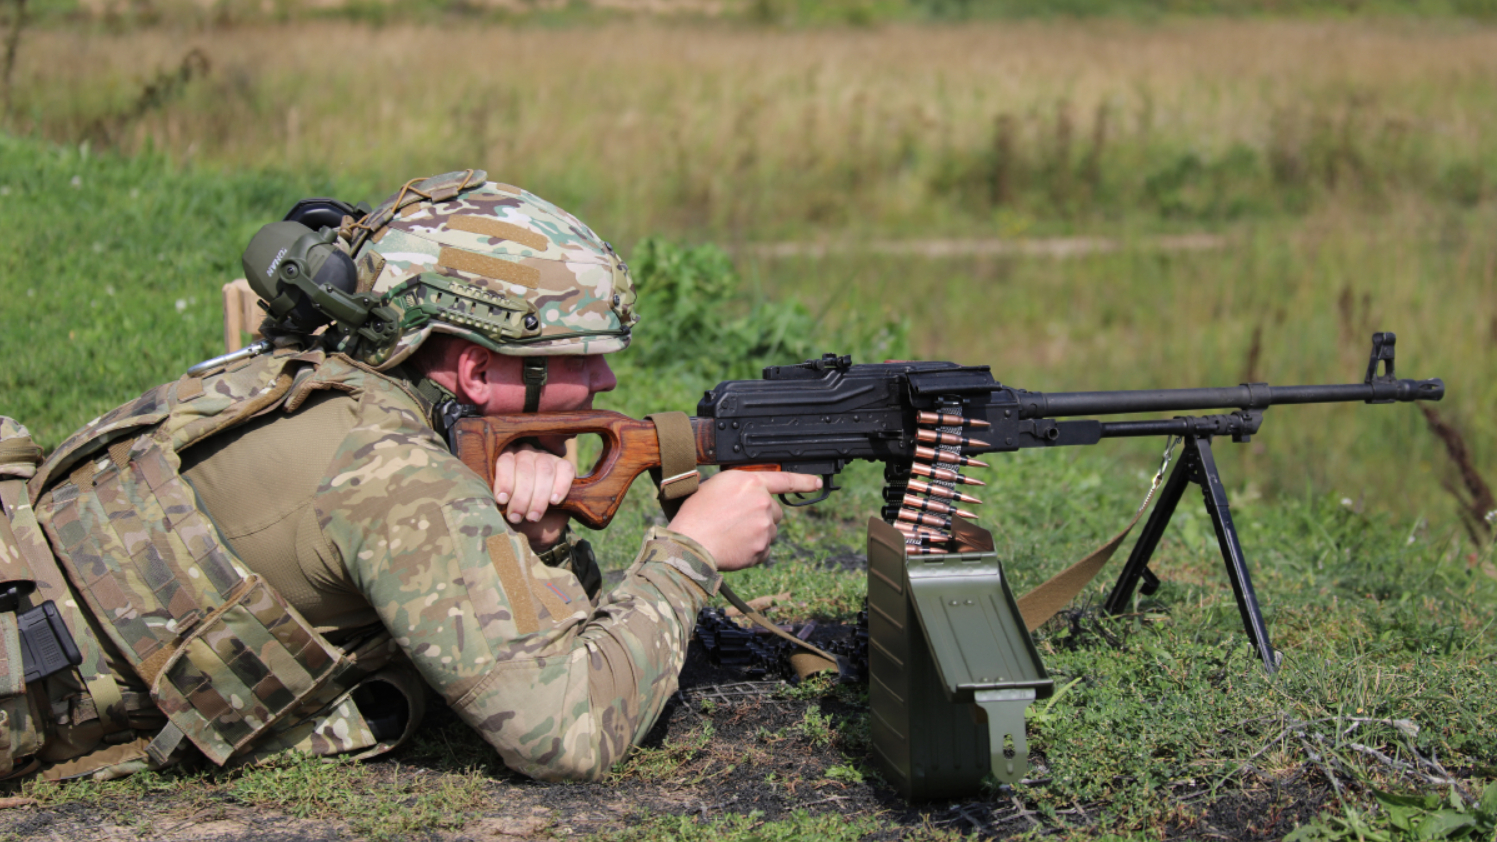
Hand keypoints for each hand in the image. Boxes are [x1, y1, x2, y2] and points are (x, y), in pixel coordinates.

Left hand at [493, 441, 575, 547]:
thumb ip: (501, 501)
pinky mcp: (565, 466)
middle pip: (525, 469)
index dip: (504, 481)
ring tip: (533, 516)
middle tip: (517, 516)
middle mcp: (526, 453)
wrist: (537, 526)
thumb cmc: (516, 512)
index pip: (505, 461)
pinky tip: (554, 501)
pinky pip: (565, 470)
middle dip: (521, 496)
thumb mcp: (504, 507)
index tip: (502, 500)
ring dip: (539, 497)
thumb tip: (496, 501)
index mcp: (507, 459)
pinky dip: (560, 487)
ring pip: (545, 471)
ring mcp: (546, 457)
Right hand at [666, 470, 822, 571]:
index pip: (785, 479)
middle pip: (775, 511)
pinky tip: (734, 548)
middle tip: (738, 522)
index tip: (817, 483)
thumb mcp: (713, 486)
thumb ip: (737, 486)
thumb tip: (745, 493)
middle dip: (762, 516)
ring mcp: (765, 526)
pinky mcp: (763, 548)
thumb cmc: (695, 514)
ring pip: (770, 531)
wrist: (690, 543)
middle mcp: (762, 502)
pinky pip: (764, 550)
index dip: (804, 481)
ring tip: (732, 536)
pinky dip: (752, 551)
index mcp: (750, 482)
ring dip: (757, 534)